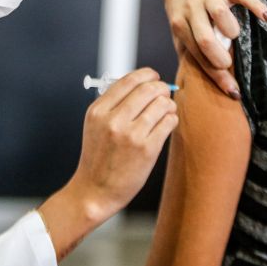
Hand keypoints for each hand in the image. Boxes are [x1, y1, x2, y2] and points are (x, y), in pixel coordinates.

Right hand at [39, 68, 177, 259]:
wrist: (95, 191)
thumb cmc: (99, 156)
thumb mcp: (96, 124)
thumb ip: (114, 103)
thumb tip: (145, 83)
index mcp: (98, 111)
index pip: (128, 80)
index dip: (147, 74)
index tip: (154, 77)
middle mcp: (113, 120)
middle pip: (148, 89)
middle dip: (161, 88)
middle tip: (164, 92)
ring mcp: (131, 135)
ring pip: (162, 104)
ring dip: (169, 104)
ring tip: (166, 110)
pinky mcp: (147, 149)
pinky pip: (168, 121)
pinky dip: (171, 118)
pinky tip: (166, 123)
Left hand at [145, 0, 266, 97]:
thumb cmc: (180, 0)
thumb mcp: (177, 24)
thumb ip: (185, 48)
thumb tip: (190, 79)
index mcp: (181, 26)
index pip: (197, 57)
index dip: (216, 77)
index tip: (233, 93)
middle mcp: (192, 11)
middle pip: (205, 40)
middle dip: (220, 59)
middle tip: (231, 66)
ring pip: (219, 16)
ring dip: (231, 30)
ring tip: (236, 36)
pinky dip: (255, 6)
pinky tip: (266, 18)